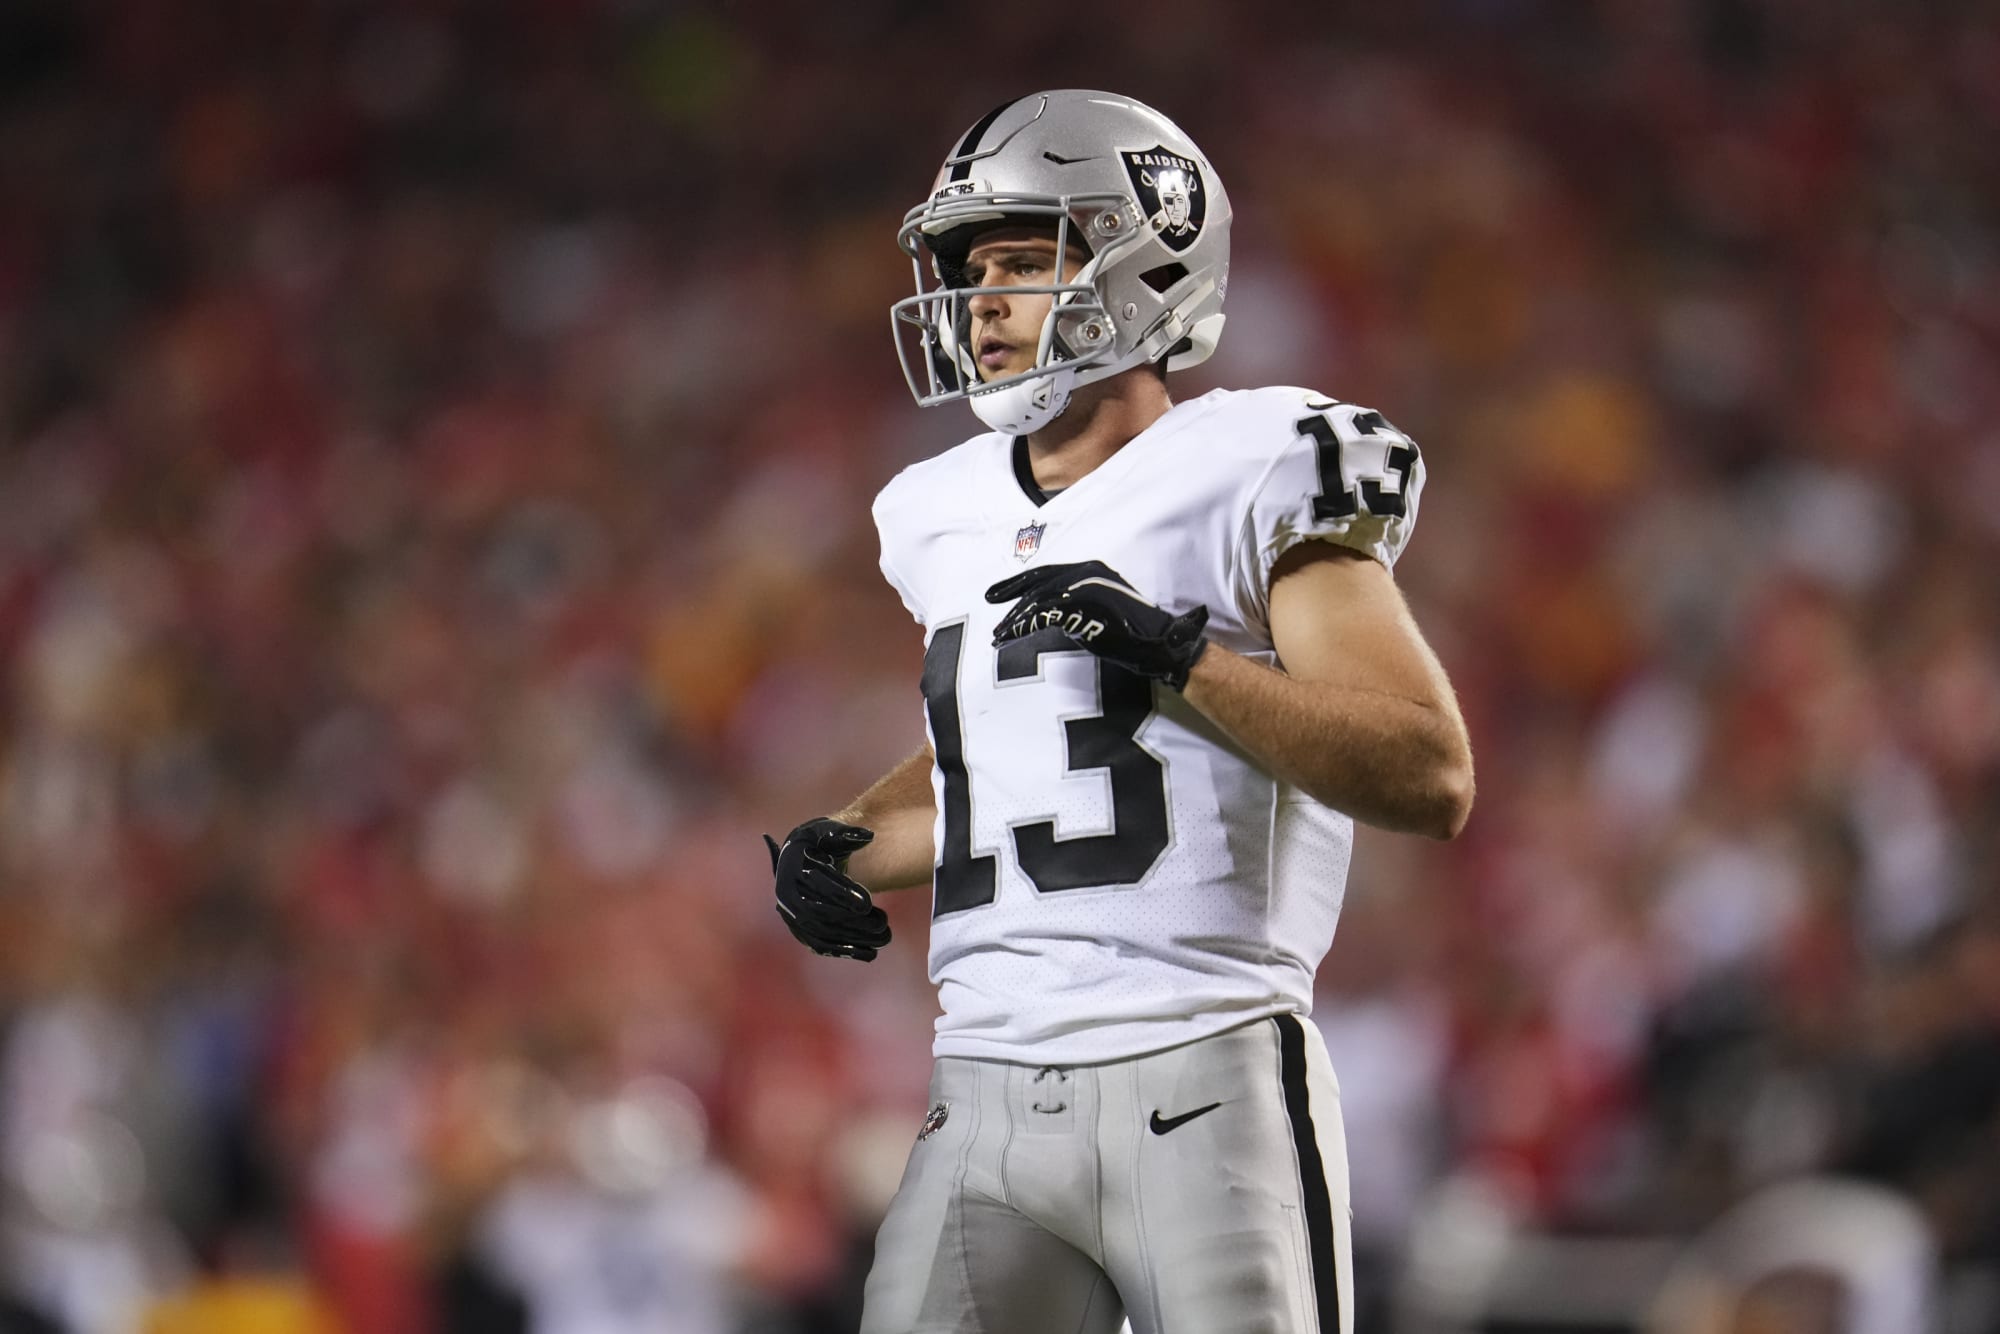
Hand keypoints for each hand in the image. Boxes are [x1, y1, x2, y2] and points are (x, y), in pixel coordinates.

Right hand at [765, 818, 890, 961]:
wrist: (804, 859)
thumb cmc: (822, 842)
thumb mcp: (831, 831)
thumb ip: (848, 833)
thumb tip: (868, 836)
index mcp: (792, 865)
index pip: (816, 883)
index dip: (841, 893)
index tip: (867, 902)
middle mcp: (786, 893)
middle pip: (819, 912)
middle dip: (852, 920)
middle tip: (883, 923)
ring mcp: (791, 915)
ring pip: (822, 932)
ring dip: (854, 938)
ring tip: (885, 936)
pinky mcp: (801, 930)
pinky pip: (821, 945)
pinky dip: (845, 951)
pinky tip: (871, 953)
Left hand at [986, 560, 1209, 689]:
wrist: (1155, 641)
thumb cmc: (1129, 629)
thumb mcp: (1098, 606)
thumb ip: (1074, 602)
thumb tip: (1048, 612)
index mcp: (1089, 568)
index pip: (1046, 572)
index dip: (1018, 581)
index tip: (996, 592)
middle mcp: (1085, 572)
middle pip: (1037, 583)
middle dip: (1009, 596)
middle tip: (989, 606)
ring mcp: (1084, 588)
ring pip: (1037, 600)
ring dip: (1014, 619)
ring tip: (998, 635)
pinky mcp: (1082, 608)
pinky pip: (1044, 616)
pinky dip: (1024, 627)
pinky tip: (1011, 637)